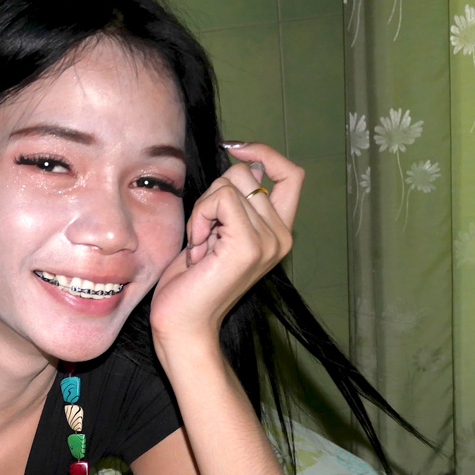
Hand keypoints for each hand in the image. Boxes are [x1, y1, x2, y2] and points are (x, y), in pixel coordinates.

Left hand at [149, 142, 301, 348]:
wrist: (182, 325)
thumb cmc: (191, 282)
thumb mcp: (218, 232)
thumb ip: (234, 203)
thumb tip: (243, 163)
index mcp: (279, 232)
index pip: (291, 173)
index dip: (264, 153)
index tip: (234, 149)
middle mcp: (281, 236)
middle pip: (247, 173)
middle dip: (213, 194)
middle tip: (203, 234)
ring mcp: (268, 242)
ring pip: (231, 183)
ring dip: (203, 209)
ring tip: (201, 245)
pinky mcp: (248, 245)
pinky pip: (221, 198)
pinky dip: (200, 217)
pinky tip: (197, 248)